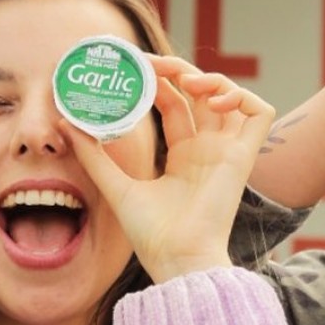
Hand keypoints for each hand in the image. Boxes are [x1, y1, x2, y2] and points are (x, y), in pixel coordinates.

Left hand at [65, 57, 273, 282]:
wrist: (177, 262)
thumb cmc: (152, 235)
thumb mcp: (117, 187)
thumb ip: (94, 156)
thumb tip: (65, 123)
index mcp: (183, 155)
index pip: (175, 103)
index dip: (159, 81)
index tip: (135, 66)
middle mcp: (208, 148)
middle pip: (200, 93)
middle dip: (177, 70)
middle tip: (151, 62)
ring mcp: (227, 150)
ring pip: (230, 96)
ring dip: (210, 78)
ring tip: (185, 80)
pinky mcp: (244, 155)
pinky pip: (258, 112)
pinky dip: (240, 96)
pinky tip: (214, 100)